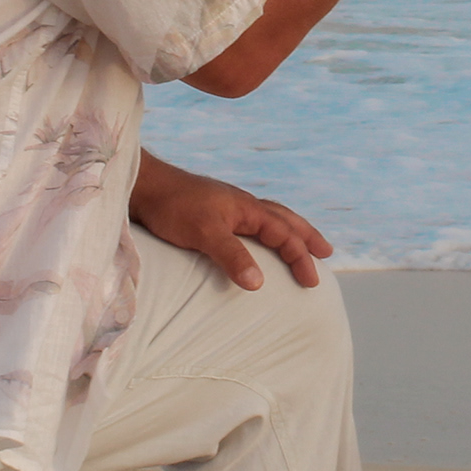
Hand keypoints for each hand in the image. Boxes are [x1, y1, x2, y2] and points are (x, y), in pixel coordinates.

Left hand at [130, 150, 331, 289]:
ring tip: (300, 240)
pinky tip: (256, 236)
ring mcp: (229, 206)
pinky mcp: (213, 211)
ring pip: (270, 217)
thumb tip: (259, 284)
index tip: (313, 282)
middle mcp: (243, 205)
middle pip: (285, 219)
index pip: (285, 235)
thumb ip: (232, 256)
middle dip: (306, 236)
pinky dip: (265, 228)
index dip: (301, 258)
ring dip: (289, 229)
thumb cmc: (173, 207)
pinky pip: (251, 220)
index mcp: (248, 209)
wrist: (144, 186)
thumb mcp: (204, 233)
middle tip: (326, 252)